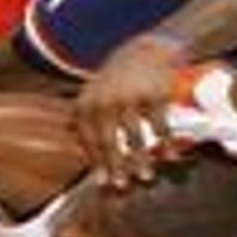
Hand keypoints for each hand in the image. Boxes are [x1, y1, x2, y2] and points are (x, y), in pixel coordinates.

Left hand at [74, 33, 185, 188]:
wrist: (144, 50)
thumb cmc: (117, 79)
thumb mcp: (94, 91)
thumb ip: (83, 112)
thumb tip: (67, 131)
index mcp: (88, 104)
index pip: (90, 140)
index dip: (97, 163)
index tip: (104, 182)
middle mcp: (105, 101)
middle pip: (110, 142)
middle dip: (117, 167)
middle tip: (123, 186)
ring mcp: (130, 98)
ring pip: (135, 138)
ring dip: (141, 161)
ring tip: (146, 177)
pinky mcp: (153, 95)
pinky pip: (159, 127)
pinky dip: (165, 144)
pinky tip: (169, 156)